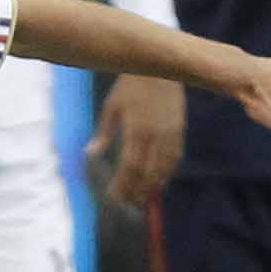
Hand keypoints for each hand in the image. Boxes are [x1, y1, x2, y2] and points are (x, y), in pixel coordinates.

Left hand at [84, 73, 184, 206]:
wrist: (159, 67)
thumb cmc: (130, 86)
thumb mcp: (111, 107)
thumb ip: (104, 132)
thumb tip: (90, 153)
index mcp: (136, 130)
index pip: (130, 166)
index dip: (123, 185)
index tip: (115, 197)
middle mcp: (156, 135)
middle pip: (147, 172)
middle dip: (138, 190)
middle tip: (129, 203)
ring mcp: (170, 133)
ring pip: (164, 167)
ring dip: (153, 185)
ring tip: (144, 197)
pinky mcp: (180, 129)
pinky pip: (175, 156)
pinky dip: (167, 171)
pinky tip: (160, 179)